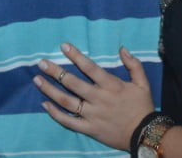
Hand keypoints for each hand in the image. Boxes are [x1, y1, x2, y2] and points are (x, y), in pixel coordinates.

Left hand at [35, 43, 154, 150]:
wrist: (145, 134)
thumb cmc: (142, 106)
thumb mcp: (143, 83)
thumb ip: (133, 64)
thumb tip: (122, 48)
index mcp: (111, 85)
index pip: (90, 67)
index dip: (76, 56)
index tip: (63, 46)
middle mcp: (98, 99)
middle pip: (72, 83)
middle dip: (55, 71)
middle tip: (41, 63)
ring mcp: (92, 115)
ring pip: (67, 102)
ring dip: (50, 90)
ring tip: (37, 80)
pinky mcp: (89, 129)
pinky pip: (69, 121)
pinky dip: (55, 114)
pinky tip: (45, 104)